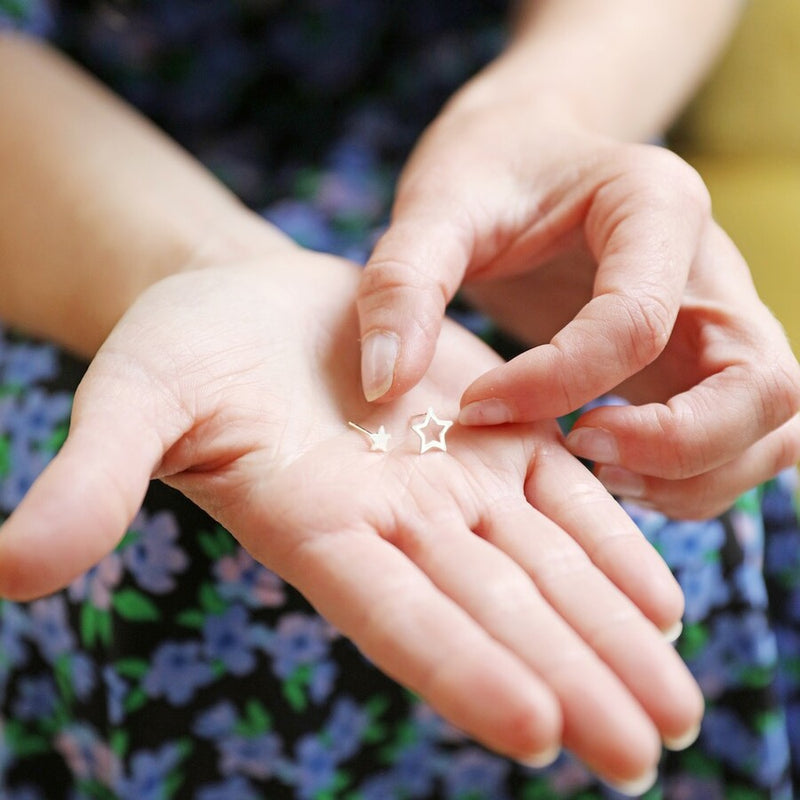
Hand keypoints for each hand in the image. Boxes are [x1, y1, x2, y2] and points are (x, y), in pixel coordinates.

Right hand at [0, 250, 700, 788]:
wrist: (254, 301)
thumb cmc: (184, 351)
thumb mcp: (136, 398)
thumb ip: (97, 478)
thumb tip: (13, 565)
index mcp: (318, 526)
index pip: (394, 614)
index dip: (458, 667)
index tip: (535, 733)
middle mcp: (398, 521)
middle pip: (493, 611)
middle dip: (570, 681)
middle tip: (648, 755)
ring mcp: (455, 478)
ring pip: (544, 565)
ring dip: (611, 632)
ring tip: (678, 706)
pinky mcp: (495, 430)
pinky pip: (564, 495)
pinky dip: (614, 544)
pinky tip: (665, 601)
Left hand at [356, 95, 799, 518]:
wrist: (527, 157)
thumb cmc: (487, 173)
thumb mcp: (437, 205)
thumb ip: (402, 283)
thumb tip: (385, 384)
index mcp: (655, 206)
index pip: (637, 322)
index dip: (555, 384)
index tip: (475, 406)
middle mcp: (711, 268)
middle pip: (761, 388)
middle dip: (675, 447)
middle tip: (576, 453)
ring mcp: (718, 319)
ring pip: (768, 428)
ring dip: (690, 476)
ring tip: (590, 471)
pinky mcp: (700, 361)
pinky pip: (735, 442)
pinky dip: (684, 479)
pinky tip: (601, 467)